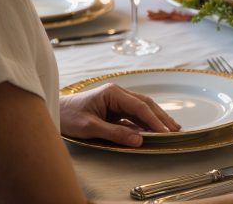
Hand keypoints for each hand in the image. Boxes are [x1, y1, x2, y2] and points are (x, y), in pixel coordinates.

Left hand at [59, 83, 179, 146]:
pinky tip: (154, 130)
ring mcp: (117, 102)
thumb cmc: (70, 116)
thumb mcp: (90, 127)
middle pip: (145, 104)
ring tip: (171, 129)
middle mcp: (118, 94)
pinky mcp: (115, 110)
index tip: (165, 131)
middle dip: (161, 116)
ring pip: (142, 109)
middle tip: (175, 130)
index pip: (139, 106)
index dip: (154, 119)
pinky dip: (146, 123)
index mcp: (113, 93)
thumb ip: (115, 133)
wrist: (57, 111)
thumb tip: (139, 139)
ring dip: (156, 119)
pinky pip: (134, 116)